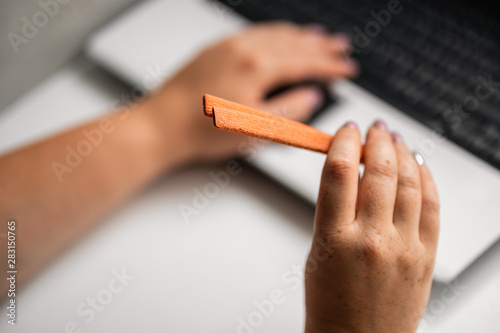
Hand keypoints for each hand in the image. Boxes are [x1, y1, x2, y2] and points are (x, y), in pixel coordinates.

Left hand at [144, 22, 357, 163]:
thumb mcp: (256, 129)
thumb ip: (291, 111)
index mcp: (257, 67)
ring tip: (318, 36)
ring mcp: (227, 45)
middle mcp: (243, 48)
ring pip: (273, 34)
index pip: (305, 63)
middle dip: (321, 45)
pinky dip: (274, 33)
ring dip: (299, 35)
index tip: (348, 68)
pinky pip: (253, 33)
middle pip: (293, 43)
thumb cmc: (202, 131)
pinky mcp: (214, 48)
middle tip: (342, 46)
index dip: (330, 66)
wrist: (161, 125)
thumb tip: (312, 96)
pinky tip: (278, 37)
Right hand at [305, 121, 439, 332]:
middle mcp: (372, 240)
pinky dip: (426, 179)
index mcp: (335, 239)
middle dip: (377, 140)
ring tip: (395, 139)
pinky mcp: (426, 256)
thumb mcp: (317, 252)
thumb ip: (332, 210)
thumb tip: (347, 172)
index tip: (346, 129)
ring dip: (402, 153)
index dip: (344, 141)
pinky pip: (431, 206)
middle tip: (374, 127)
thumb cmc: (330, 304)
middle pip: (379, 170)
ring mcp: (404, 248)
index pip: (340, 171)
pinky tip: (419, 165)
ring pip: (409, 182)